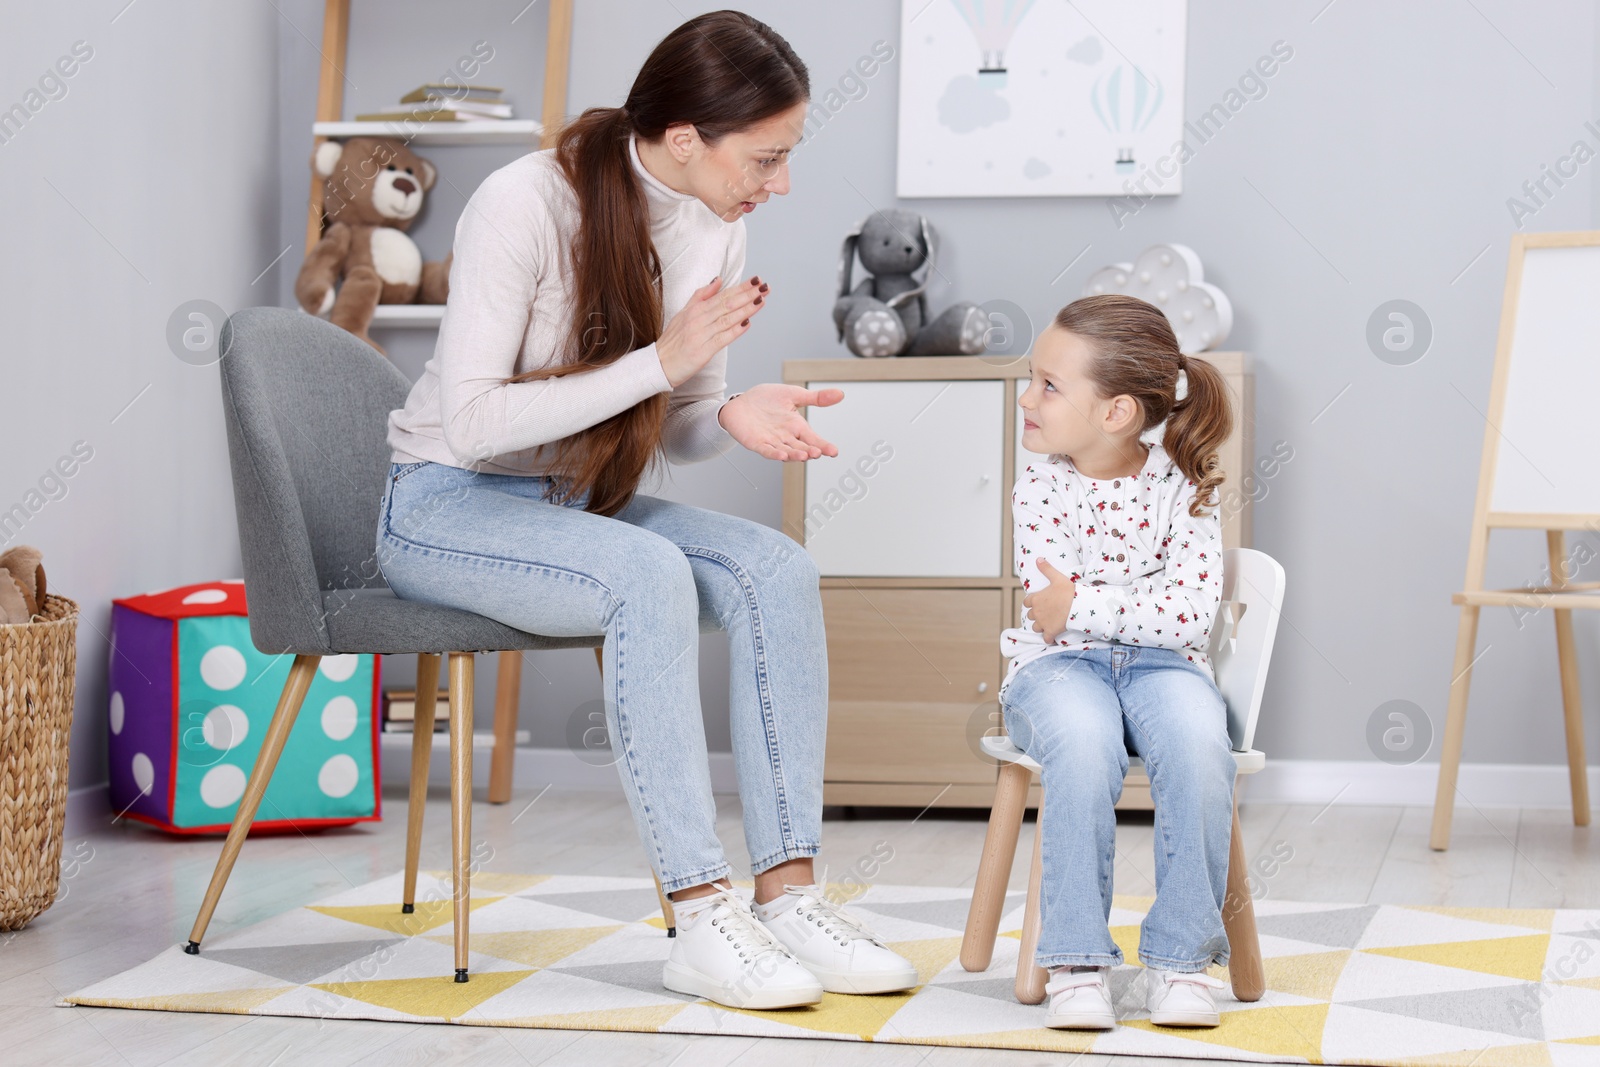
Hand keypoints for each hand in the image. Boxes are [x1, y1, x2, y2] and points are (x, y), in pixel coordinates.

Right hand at [657, 275, 768, 387]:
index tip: (756, 281)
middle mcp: (698, 319)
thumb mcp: (683, 313)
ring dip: (745, 309)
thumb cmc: (673, 341)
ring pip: (726, 319)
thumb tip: (718, 280)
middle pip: (727, 304)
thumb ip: (701, 296)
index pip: (723, 295)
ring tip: (761, 301)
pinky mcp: (702, 351)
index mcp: (695, 309)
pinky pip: (721, 338)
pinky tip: (747, 323)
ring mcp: (700, 334)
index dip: (741, 287)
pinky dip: (735, 330)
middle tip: (765, 287)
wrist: (659, 364)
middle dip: (747, 295)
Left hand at [716, 383, 843, 460]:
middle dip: (810, 451)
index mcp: (797, 427)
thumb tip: (840, 394)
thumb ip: (815, 398)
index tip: (834, 451)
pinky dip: (774, 454)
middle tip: (818, 452)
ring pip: (786, 452)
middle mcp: (786, 437)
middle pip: (801, 448)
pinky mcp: (757, 443)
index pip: (814, 439)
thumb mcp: (793, 395)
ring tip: (804, 456)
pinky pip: (767, 451)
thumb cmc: (766, 399)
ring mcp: (772, 442)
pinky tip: (782, 456)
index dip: (824, 446)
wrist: (740, 402)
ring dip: (795, 455)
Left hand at [1022, 558, 1075, 642]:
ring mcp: (1043, 623)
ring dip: (1040, 626)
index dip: (1032, 602)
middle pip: (1030, 615)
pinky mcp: (1050, 632)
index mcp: (1036, 599)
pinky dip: (1047, 638)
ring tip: (1047, 623)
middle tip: (1045, 612)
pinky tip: (1051, 636)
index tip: (1038, 602)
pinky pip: (1045, 638)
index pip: (1026, 602)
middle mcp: (1036, 612)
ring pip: (1035, 627)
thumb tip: (1038, 559)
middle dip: (1036, 614)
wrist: (1079, 606)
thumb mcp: (1057, 577)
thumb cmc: (1068, 591)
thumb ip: (1046, 569)